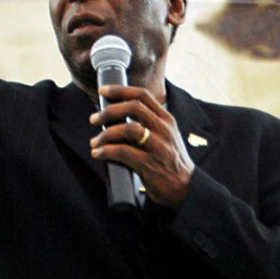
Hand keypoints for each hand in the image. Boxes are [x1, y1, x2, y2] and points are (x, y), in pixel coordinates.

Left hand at [88, 85, 194, 209]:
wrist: (185, 188)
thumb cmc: (170, 161)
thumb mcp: (165, 136)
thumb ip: (148, 124)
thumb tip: (117, 116)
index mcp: (166, 119)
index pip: (143, 95)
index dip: (120, 90)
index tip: (103, 91)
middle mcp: (163, 129)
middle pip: (133, 107)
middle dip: (109, 110)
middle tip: (94, 119)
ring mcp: (158, 146)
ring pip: (127, 128)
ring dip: (106, 133)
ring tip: (94, 142)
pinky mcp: (150, 164)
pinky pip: (123, 152)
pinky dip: (106, 151)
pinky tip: (98, 153)